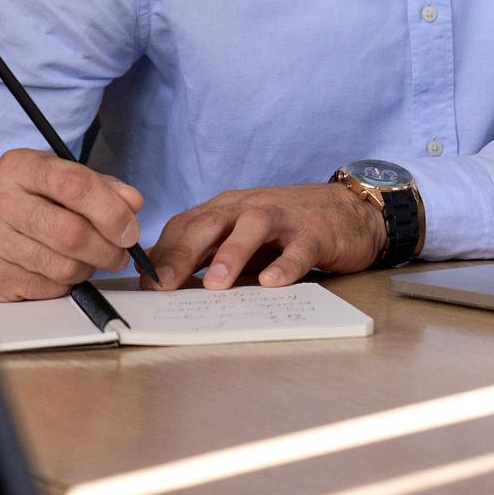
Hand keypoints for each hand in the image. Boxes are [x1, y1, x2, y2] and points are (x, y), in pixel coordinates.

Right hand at [0, 147, 145, 301]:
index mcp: (19, 167)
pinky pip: (49, 288)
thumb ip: (100, 187)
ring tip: (90, 258)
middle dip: (108, 247)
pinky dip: (67, 283)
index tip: (130, 228)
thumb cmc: (27, 202)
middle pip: (71, 232)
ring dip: (89, 267)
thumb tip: (132, 203)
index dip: (112, 210)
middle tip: (121, 251)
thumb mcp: (59, 179)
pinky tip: (60, 269)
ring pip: (64, 265)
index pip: (75, 184)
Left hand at [144, 183, 386, 290]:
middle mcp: (250, 208)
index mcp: (227, 209)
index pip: (187, 225)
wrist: (349, 210)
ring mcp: (283, 217)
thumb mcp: (244, 239)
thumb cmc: (288, 229)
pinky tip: (273, 283)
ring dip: (231, 254)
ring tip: (214, 285)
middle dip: (183, 254)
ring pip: (252, 226)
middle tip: (163, 286)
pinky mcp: (315, 232)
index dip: (163, 253)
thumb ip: (212, 256)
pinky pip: (298, 248)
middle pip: (211, 223)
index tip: (144, 284)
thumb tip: (168, 285)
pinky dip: (285, 264)